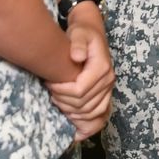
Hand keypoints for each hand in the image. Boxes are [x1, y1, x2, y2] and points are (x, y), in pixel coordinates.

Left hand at [46, 8, 113, 130]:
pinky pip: (99, 116)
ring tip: (57, 101)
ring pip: (91, 113)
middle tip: (50, 92)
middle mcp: (108, 80)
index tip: (49, 84)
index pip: (80, 90)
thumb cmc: (83, 33)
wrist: (91, 34)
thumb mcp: (79, 32)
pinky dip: (86, 123)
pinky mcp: (105, 94)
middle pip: (84, 104)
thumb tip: (76, 57)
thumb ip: (78, 43)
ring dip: (72, 112)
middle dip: (63, 102)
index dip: (62, 91)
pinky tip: (74, 127)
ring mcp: (108, 89)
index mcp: (102, 68)